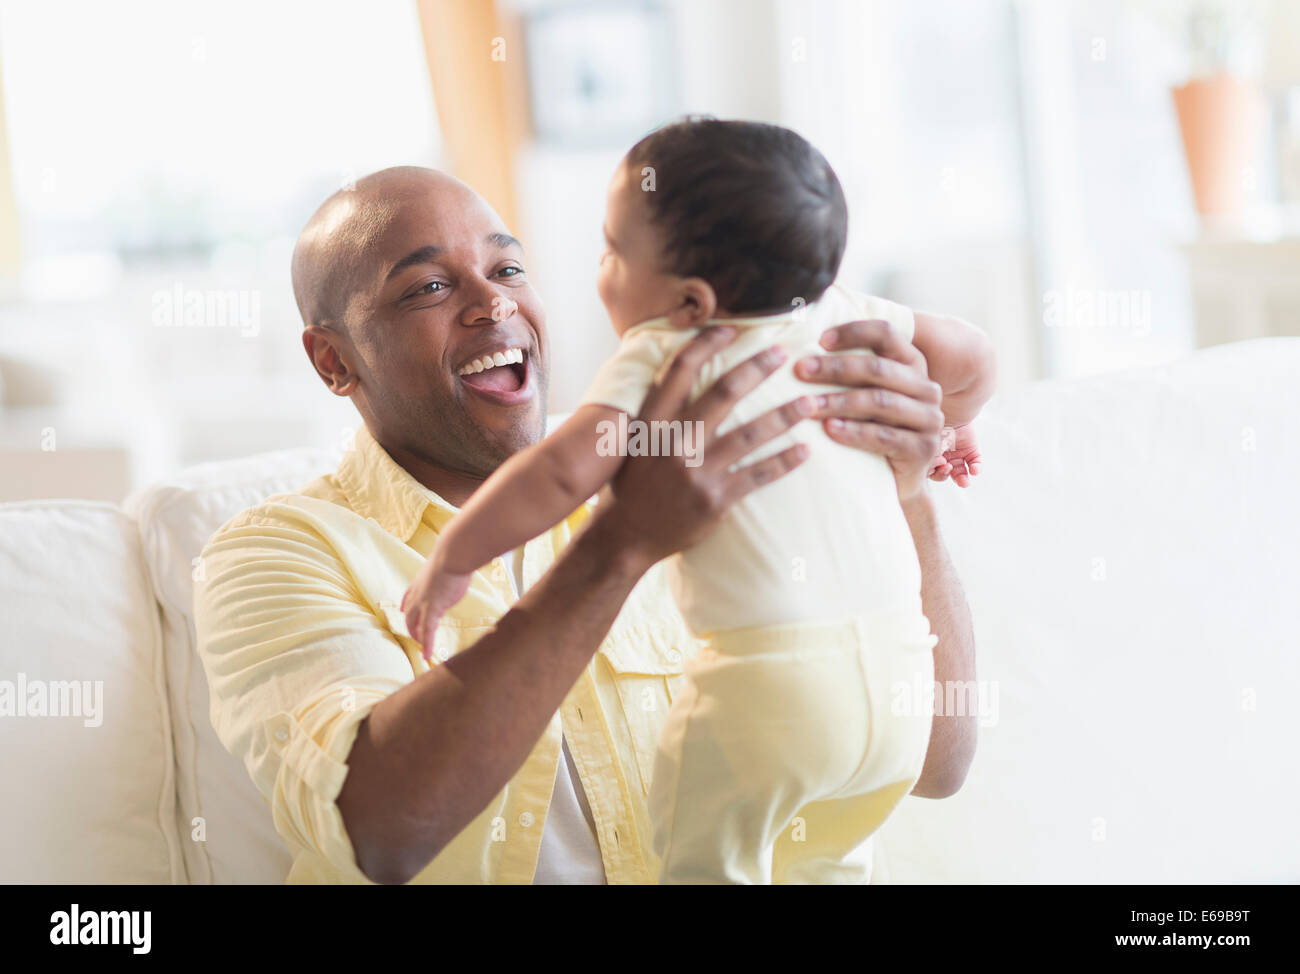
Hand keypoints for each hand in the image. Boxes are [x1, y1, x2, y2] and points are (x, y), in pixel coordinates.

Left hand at [401, 555, 472, 660]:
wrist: (453, 554)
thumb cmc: (455, 554)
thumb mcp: (447, 564)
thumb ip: (447, 572)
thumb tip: (456, 572)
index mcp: (420, 580)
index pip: (408, 595)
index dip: (405, 605)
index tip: (402, 610)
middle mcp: (418, 593)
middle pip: (410, 614)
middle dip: (412, 626)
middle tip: (416, 636)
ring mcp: (423, 602)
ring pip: (416, 625)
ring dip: (419, 637)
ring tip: (422, 649)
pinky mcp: (432, 609)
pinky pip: (427, 631)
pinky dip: (427, 644)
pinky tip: (428, 655)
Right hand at [595, 325, 815, 568]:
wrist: (627, 535)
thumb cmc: (632, 483)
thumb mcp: (634, 440)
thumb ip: (657, 409)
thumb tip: (679, 371)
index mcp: (653, 421)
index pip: (681, 370)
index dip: (708, 344)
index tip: (732, 329)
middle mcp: (675, 442)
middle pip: (724, 393)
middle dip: (757, 368)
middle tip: (783, 353)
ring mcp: (697, 472)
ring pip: (750, 434)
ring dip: (784, 416)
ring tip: (809, 402)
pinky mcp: (716, 500)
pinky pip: (758, 475)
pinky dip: (783, 461)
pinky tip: (804, 450)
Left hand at [793, 319, 944, 502]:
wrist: (895, 479)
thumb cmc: (872, 428)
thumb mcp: (865, 395)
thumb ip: (850, 370)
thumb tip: (802, 348)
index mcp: (913, 364)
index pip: (887, 334)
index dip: (854, 332)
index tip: (819, 340)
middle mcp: (926, 388)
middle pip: (878, 368)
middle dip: (835, 368)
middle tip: (800, 370)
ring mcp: (929, 419)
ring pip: (879, 401)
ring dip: (839, 401)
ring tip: (808, 405)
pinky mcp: (923, 449)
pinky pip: (883, 436)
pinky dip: (853, 432)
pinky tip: (829, 430)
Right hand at [928, 423, 982, 486]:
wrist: (951, 408)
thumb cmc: (934, 423)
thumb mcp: (925, 441)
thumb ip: (924, 457)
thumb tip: (926, 472)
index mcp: (929, 454)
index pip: (929, 472)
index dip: (933, 471)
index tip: (937, 462)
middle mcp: (943, 456)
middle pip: (943, 474)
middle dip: (944, 475)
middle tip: (947, 466)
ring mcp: (958, 454)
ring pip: (960, 473)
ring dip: (962, 480)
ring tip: (964, 482)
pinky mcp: (972, 450)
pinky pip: (975, 463)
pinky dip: (976, 468)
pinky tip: (974, 470)